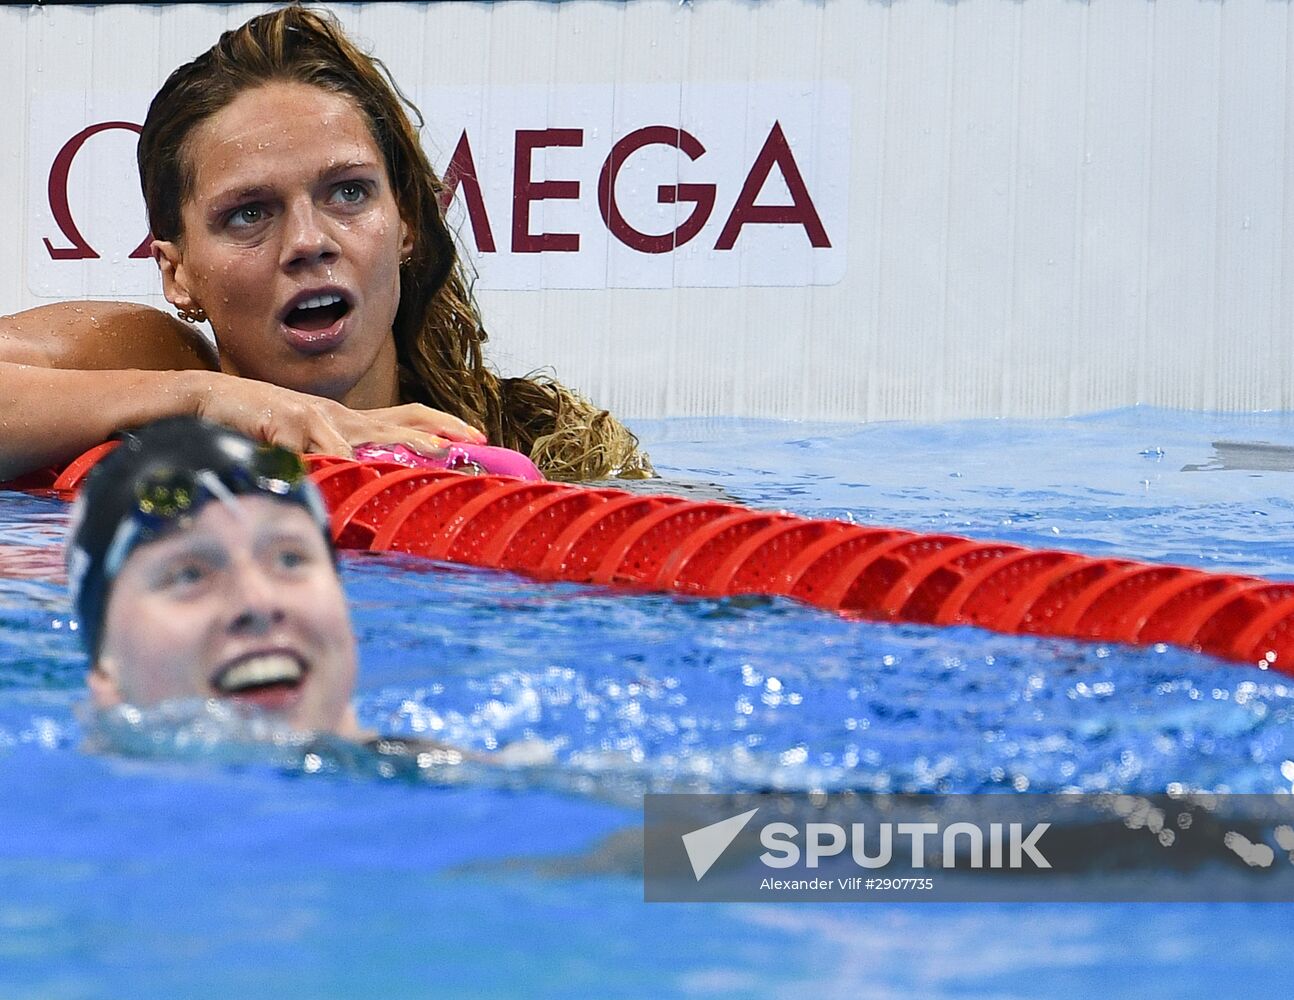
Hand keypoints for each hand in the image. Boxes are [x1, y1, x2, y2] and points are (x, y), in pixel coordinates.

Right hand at [190, 373, 486, 457]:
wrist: (210, 399)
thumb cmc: (260, 427)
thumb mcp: (308, 445)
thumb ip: (335, 461)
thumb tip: (367, 481)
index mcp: (348, 421)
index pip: (406, 416)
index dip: (441, 424)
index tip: (476, 437)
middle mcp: (338, 416)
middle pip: (399, 420)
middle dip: (437, 432)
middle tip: (469, 445)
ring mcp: (312, 417)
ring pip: (365, 430)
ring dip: (400, 441)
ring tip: (433, 451)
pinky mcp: (283, 423)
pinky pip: (313, 440)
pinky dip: (333, 451)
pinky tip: (350, 461)